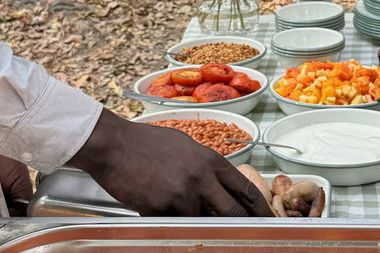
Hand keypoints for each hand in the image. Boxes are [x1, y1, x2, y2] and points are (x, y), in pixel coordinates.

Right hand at [69, 108, 272, 216]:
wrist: (114, 144)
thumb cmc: (145, 142)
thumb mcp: (183, 145)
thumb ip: (203, 165)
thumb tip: (217, 184)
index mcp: (209, 159)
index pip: (245, 189)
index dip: (258, 208)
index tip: (266, 220)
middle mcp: (201, 177)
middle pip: (234, 213)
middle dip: (241, 228)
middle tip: (246, 238)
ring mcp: (183, 195)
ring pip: (204, 224)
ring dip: (199, 225)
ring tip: (186, 216)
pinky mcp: (163, 210)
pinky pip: (176, 227)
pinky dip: (173, 225)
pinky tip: (160, 211)